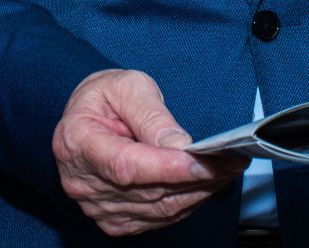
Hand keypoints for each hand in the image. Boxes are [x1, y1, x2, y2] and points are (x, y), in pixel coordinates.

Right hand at [51, 68, 249, 236]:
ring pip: (159, 209)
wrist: (86, 117)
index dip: (165, 168)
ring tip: (227, 169)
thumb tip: (181, 145)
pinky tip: (206, 183)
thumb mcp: (126, 87)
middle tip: (232, 160)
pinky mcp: (115, 220)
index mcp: (76, 142)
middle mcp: (83, 183)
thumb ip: (151, 115)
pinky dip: (188, 201)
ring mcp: (98, 207)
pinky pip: (159, 218)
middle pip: (147, 191)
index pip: (125, 165)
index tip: (202, 161)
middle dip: (196, 177)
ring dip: (199, 190)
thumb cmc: (104, 98)